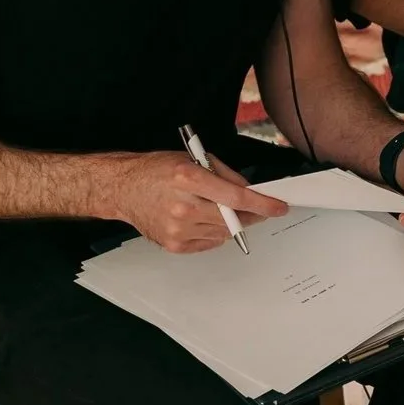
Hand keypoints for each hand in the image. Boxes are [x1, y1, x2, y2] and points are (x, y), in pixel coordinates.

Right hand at [106, 152, 287, 253]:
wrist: (124, 188)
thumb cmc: (157, 170)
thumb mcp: (193, 159)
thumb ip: (225, 176)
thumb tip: (251, 191)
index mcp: (188, 179)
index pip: (236, 197)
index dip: (262, 204)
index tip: (279, 207)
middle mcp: (183, 207)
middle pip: (233, 218)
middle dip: (250, 214)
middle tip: (254, 208)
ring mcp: (177, 229)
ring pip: (224, 232)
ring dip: (229, 222)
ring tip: (212, 207)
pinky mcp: (174, 245)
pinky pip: (209, 242)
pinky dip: (214, 232)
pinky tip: (201, 218)